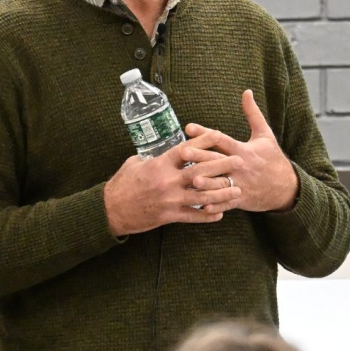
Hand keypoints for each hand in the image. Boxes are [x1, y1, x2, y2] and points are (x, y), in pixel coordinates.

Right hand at [103, 139, 244, 236]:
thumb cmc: (121, 184)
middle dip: (223, 166)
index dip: (204, 141)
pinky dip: (208, 215)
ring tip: (237, 190)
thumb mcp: (135, 163)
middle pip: (201, 171)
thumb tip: (165, 151)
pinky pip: (193, 216)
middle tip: (240, 161)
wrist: (110, 210)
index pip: (187, 149)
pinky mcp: (169, 216)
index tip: (220, 134)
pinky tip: (220, 213)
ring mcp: (170, 199)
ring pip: (203, 196)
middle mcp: (168, 181)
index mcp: (159, 164)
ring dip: (222, 193)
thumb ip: (153, 157)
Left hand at [183, 90, 297, 213]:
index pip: (221, 139)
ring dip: (206, 182)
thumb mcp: (265, 134)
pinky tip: (202, 205)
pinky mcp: (241, 198)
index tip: (189, 127)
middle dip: (200, 156)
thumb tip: (247, 91)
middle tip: (183, 152)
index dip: (206, 133)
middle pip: (217, 160)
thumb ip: (252, 113)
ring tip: (191, 179)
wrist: (287, 186)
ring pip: (221, 182)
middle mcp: (240, 166)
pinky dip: (216, 204)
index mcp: (243, 150)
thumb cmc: (272, 158)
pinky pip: (227, 202)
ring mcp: (241, 183)